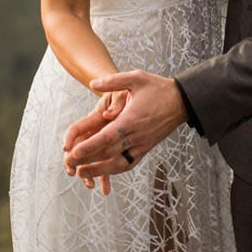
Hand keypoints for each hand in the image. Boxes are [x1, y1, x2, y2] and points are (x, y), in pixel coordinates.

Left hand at [62, 70, 186, 180]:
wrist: (182, 102)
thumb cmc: (158, 88)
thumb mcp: (136, 77)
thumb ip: (113, 81)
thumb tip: (92, 83)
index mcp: (131, 120)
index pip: (107, 137)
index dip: (90, 147)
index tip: (74, 153)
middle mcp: (136, 136)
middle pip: (109, 153)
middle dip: (88, 161)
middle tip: (69, 165)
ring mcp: (142, 145)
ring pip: (118, 163)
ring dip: (99, 170)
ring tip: (82, 173)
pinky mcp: (146, 149)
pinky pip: (128, 163)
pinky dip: (114, 170)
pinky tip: (103, 171)